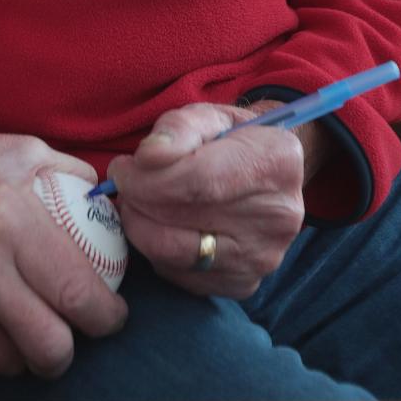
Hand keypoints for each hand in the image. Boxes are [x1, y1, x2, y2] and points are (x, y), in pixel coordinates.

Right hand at [0, 125, 127, 378]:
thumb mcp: (25, 150)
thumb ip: (74, 174)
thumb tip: (114, 203)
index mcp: (10, 219)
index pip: (76, 294)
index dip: (106, 317)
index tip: (112, 315)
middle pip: (48, 346)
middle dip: (69, 349)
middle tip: (72, 332)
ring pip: (8, 361)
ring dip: (22, 347)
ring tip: (21, 315)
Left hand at [107, 102, 306, 298]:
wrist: (265, 173)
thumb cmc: (230, 139)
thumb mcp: (207, 116)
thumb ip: (177, 128)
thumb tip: (148, 157)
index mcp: (276, 161)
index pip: (199, 182)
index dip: (149, 179)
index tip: (122, 170)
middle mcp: (279, 216)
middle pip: (184, 218)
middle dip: (138, 201)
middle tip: (122, 184)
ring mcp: (263, 256)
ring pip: (177, 254)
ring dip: (141, 228)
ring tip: (135, 203)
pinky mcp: (243, 284)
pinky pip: (181, 276)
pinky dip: (157, 252)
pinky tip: (159, 226)